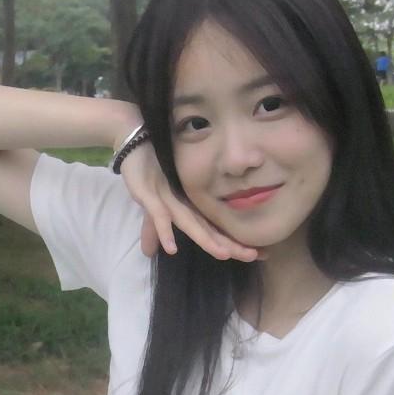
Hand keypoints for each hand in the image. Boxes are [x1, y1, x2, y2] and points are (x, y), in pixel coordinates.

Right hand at [119, 141, 259, 261]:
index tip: (258, 255)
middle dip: (229, 244)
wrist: (135, 138)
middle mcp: (182, 203)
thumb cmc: (149, 167)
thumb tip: (149, 252)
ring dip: (206, 239)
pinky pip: (158, 215)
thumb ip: (153, 228)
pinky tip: (171, 249)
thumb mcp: (150, 204)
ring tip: (224, 254)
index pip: (211, 230)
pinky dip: (164, 231)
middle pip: (207, 229)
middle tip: (255, 255)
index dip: (231, 243)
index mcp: (186, 206)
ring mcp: (166, 198)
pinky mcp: (148, 193)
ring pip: (189, 223)